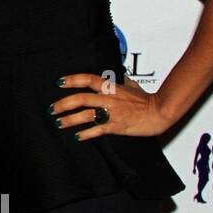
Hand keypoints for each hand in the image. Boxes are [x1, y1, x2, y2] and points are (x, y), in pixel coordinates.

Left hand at [50, 73, 171, 139]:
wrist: (160, 112)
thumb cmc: (147, 99)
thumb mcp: (132, 85)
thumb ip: (121, 81)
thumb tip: (118, 75)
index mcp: (112, 87)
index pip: (88, 79)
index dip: (72, 80)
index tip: (59, 82)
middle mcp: (109, 98)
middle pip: (81, 99)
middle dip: (63, 104)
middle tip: (52, 108)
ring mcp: (112, 113)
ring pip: (85, 116)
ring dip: (69, 120)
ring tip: (58, 123)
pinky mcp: (116, 126)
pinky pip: (97, 130)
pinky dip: (85, 134)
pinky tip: (77, 136)